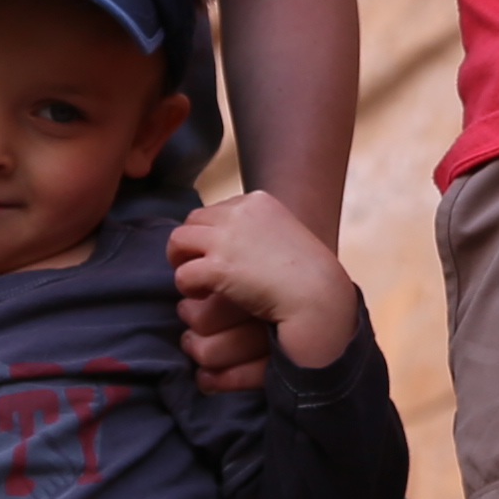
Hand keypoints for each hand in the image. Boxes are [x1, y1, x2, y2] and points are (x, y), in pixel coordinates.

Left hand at [172, 190, 362, 388]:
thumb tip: (237, 245)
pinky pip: (182, 274)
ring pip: (178, 241)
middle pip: (193, 221)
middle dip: (191, 246)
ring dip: (181, 262)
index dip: (213, 234)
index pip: (217, 210)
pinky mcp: (219, 267)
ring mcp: (227, 239)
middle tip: (198, 269)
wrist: (320, 297)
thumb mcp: (287, 236)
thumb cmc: (310, 275)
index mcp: (258, 201)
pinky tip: (203, 296)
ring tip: (195, 283)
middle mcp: (239, 213)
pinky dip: (188, 287)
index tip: (221, 255)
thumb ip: (261, 231)